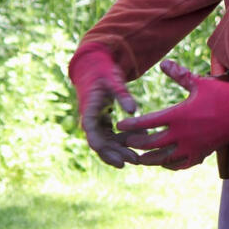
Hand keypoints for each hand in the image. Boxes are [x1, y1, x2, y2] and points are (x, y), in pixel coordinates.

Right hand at [68, 42, 138, 167]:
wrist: (94, 67)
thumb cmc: (103, 71)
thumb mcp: (113, 79)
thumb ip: (122, 94)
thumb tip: (132, 110)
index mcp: (88, 110)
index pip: (93, 135)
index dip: (105, 150)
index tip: (119, 161)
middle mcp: (90, 120)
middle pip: (100, 143)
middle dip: (116, 154)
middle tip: (134, 160)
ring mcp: (96, 122)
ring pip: (106, 142)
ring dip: (120, 150)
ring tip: (138, 156)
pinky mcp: (102, 121)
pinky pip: (111, 136)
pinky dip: (123, 140)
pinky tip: (140, 138)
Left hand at [116, 59, 228, 169]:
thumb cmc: (221, 96)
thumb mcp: (199, 83)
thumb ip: (179, 75)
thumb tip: (164, 63)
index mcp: (178, 116)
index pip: (148, 123)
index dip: (132, 125)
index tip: (119, 126)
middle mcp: (182, 134)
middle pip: (152, 143)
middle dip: (136, 144)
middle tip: (124, 143)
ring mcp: (191, 147)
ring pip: (164, 158)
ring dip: (149, 159)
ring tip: (139, 158)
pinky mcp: (200, 154)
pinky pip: (181, 164)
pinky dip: (170, 165)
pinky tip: (164, 163)